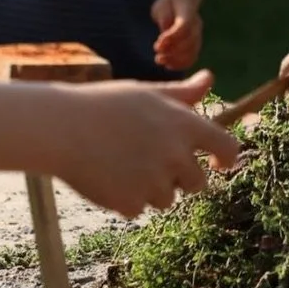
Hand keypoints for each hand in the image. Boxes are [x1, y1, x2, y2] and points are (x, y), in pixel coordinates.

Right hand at [51, 72, 238, 218]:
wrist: (61, 128)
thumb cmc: (104, 105)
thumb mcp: (147, 93)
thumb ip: (183, 93)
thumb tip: (208, 78)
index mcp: (184, 125)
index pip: (228, 148)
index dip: (226, 158)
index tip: (217, 162)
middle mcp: (175, 155)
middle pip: (198, 183)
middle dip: (181, 178)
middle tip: (150, 162)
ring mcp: (154, 182)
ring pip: (166, 198)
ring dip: (150, 188)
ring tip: (120, 163)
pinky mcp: (131, 202)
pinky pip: (138, 208)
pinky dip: (124, 199)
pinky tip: (105, 176)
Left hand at [150, 0, 202, 70]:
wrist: (181, 2)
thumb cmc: (168, 5)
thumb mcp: (161, 6)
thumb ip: (163, 19)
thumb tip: (164, 35)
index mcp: (188, 11)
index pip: (184, 26)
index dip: (171, 37)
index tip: (158, 43)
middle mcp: (197, 24)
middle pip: (190, 42)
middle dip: (172, 51)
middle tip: (157, 54)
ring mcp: (199, 35)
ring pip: (192, 52)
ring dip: (176, 60)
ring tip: (159, 60)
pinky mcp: (196, 44)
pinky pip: (193, 57)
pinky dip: (181, 64)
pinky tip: (168, 65)